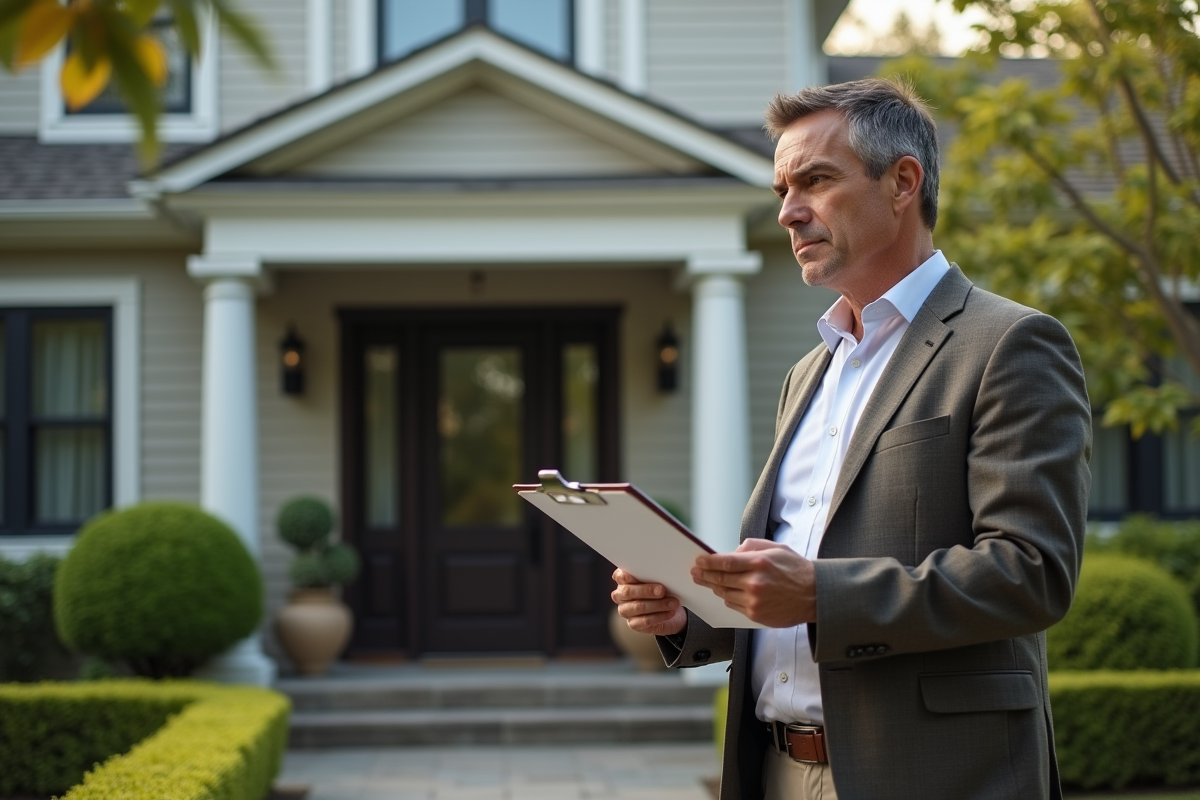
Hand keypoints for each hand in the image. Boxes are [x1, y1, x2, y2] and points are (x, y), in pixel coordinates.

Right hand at [611, 568, 687, 636]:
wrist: (670, 610)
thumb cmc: (660, 589)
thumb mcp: (657, 579)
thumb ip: (654, 576)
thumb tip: (663, 573)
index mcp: (623, 580)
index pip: (621, 576)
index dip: (631, 575)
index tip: (647, 573)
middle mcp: (620, 595)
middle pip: (628, 592)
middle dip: (646, 590)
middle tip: (662, 590)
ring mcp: (625, 610)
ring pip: (638, 607)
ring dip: (657, 604)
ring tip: (672, 603)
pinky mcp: (633, 624)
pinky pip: (645, 621)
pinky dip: (660, 616)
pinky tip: (670, 613)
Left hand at [691, 538, 815, 627]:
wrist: (815, 595)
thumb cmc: (796, 569)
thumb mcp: (776, 548)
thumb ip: (751, 548)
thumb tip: (731, 554)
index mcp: (760, 563)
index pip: (725, 562)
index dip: (708, 562)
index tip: (699, 561)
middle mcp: (755, 582)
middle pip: (720, 579)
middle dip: (704, 575)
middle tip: (695, 572)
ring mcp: (755, 601)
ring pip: (724, 593)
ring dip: (715, 587)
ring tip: (708, 581)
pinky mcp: (756, 615)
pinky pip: (733, 606)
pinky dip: (728, 598)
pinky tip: (725, 592)